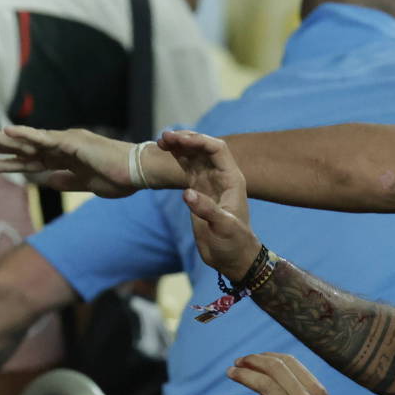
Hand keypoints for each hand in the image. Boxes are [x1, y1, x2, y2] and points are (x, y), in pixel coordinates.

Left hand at [0, 124, 159, 196]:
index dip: (6, 162)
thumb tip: (49, 182)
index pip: (28, 161)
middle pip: (22, 148)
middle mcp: (61, 147)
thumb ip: (67, 181)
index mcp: (63, 158)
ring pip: (26, 142)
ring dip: (1, 140)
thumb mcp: (86, 185)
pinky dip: (26, 135)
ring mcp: (65, 143)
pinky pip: (44, 139)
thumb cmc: (119, 178)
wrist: (139, 173)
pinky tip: (8, 132)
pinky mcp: (72, 143)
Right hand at [166, 129, 261, 279]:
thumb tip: (187, 193)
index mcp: (231, 179)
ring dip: (179, 145)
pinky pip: (186, 167)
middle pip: (203, 148)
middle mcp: (220, 176)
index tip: (179, 140)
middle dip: (186, 139)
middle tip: (164, 137)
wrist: (231, 257)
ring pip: (193, 155)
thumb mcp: (223, 227)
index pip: (217, 150)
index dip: (199, 141)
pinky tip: (164, 152)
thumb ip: (207, 209)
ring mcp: (209, 182)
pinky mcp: (198, 190)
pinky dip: (176, 158)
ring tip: (160, 141)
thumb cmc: (233, 243)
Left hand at [227, 352, 353, 394]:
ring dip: (243, 376)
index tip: (254, 358)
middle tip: (238, 362)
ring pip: (264, 384)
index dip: (267, 356)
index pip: (289, 362)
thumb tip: (284, 383)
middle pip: (274, 368)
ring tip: (232, 373)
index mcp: (318, 391)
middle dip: (252, 361)